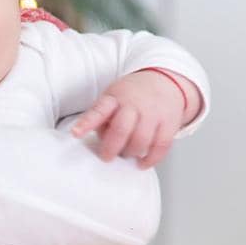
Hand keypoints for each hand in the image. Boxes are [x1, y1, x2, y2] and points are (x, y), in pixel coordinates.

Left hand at [71, 70, 189, 168]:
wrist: (164, 81)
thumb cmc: (131, 94)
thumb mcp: (111, 96)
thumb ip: (102, 116)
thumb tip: (98, 139)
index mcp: (115, 97)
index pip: (99, 110)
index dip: (86, 123)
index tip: (75, 133)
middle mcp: (135, 105)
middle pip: (121, 129)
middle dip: (111, 148)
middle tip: (106, 156)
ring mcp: (154, 114)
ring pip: (141, 141)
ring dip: (130, 153)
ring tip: (126, 154)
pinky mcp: (169, 123)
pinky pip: (161, 146)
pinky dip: (150, 159)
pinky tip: (142, 163)